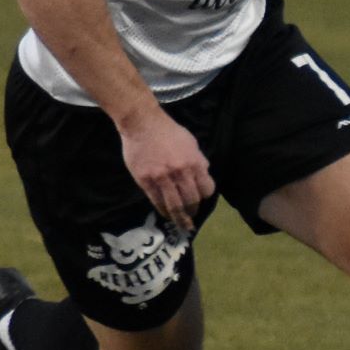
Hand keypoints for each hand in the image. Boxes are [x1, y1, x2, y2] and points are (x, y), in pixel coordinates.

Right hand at [117, 106, 213, 230]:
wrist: (143, 124)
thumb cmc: (168, 131)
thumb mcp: (191, 142)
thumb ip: (198, 160)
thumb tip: (204, 173)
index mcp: (194, 163)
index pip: (206, 189)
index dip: (205, 196)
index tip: (201, 199)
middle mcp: (180, 173)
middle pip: (192, 201)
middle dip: (193, 211)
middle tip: (191, 217)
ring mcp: (162, 178)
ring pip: (175, 206)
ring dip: (180, 218)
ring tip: (182, 225)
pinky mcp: (146, 181)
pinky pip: (157, 202)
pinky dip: (164, 211)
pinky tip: (166, 215)